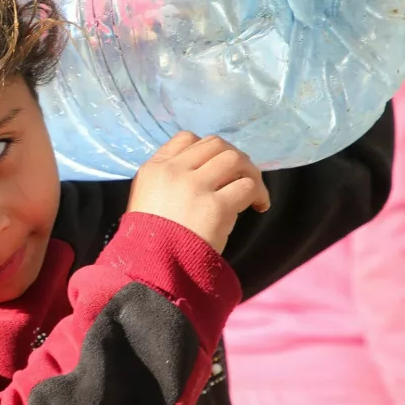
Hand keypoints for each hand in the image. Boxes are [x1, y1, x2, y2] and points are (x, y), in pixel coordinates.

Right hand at [127, 132, 270, 253]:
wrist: (152, 266)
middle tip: (242, 177)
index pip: (186, 138)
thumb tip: (203, 172)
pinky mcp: (216, 206)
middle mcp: (174, 171)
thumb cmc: (150, 239)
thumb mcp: (146, 198)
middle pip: (216, 144)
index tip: (216, 168)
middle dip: (235, 158)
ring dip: (250, 172)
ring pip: (234, 158)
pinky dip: (258, 194)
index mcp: (154, 168)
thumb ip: (168, 180)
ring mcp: (195, 186)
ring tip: (253, 192)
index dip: (207, 149)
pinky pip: (247, 186)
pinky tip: (258, 206)